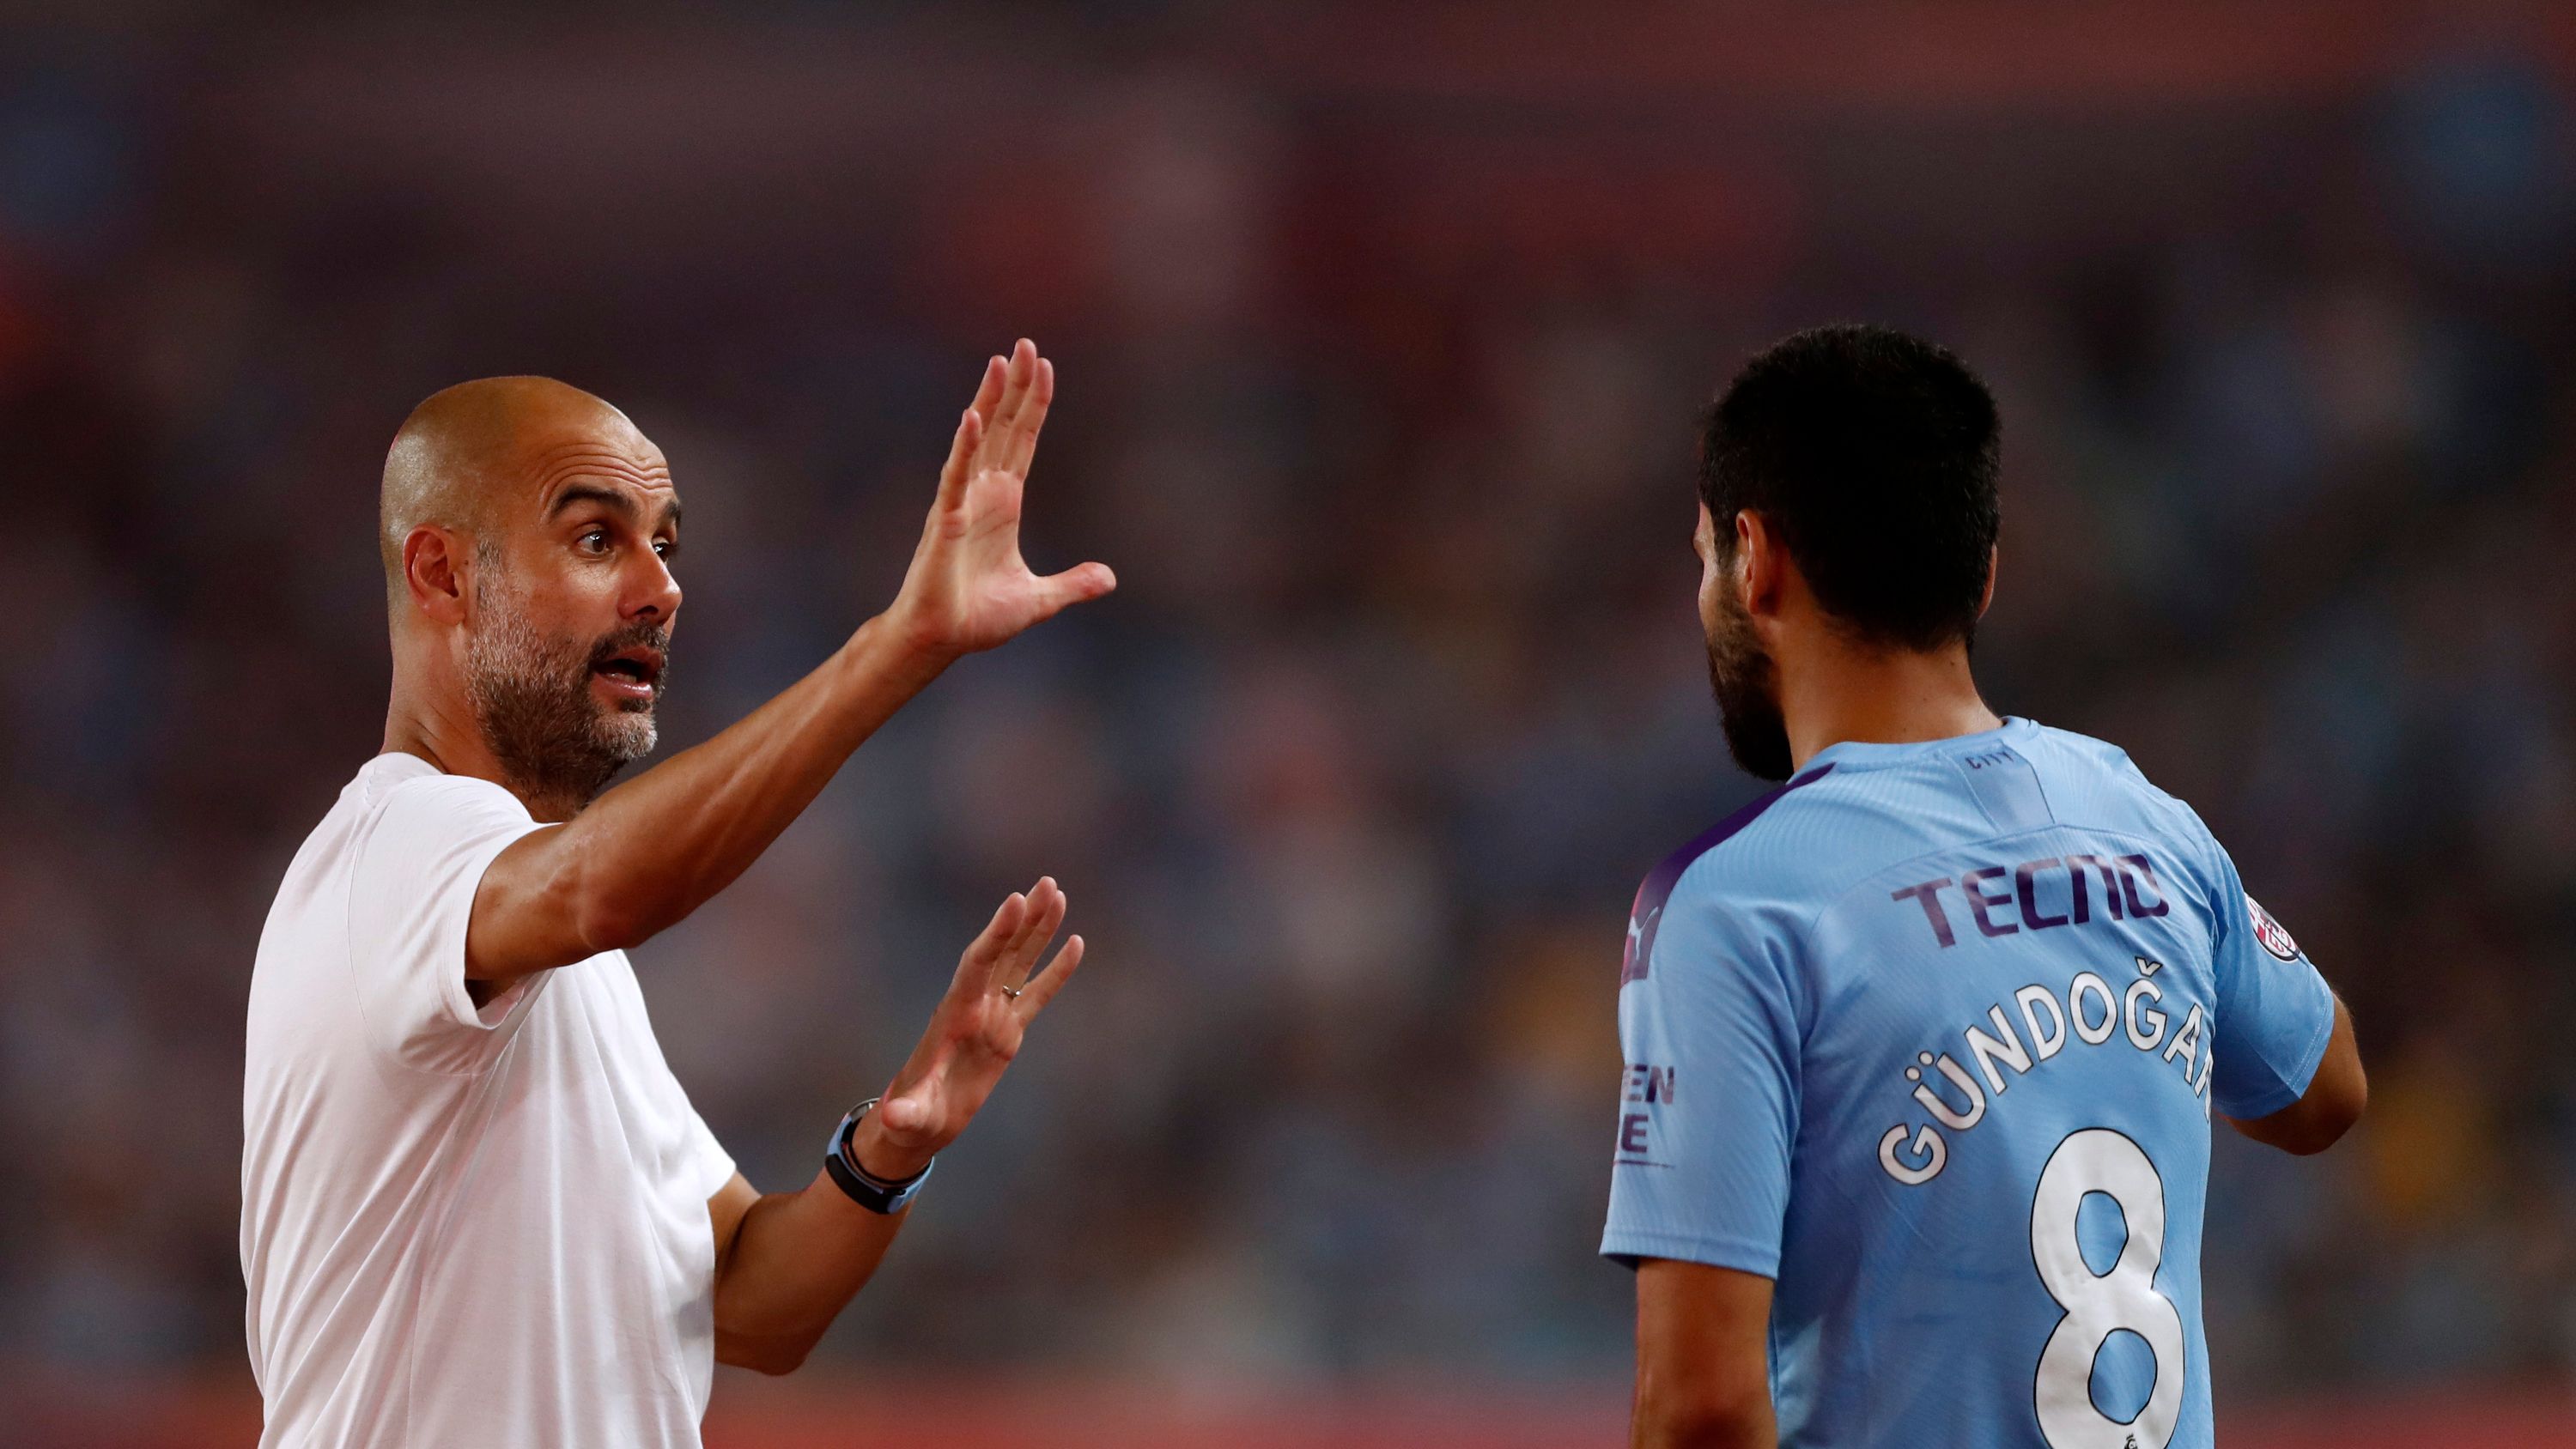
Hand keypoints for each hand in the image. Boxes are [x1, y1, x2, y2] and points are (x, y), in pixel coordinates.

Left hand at [847, 877, 1086, 1180]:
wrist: (920, 1121)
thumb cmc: (913, 1117)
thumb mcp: (910, 1117)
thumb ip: (905, 1114)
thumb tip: (893, 1119)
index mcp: (955, 1014)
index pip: (978, 964)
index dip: (997, 933)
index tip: (1015, 901)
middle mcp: (975, 1006)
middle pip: (1002, 952)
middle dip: (1023, 918)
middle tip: (1046, 883)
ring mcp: (993, 1016)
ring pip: (1020, 963)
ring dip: (1038, 930)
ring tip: (1056, 895)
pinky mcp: (1008, 1031)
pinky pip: (1037, 994)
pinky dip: (1056, 971)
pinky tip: (1075, 944)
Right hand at [885, 340, 1116, 661]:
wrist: (941, 640)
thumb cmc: (977, 618)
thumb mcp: (1040, 599)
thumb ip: (1073, 585)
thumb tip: (1108, 579)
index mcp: (1003, 503)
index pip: (1022, 441)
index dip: (1034, 405)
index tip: (1045, 366)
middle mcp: (981, 493)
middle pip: (1002, 427)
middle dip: (1015, 386)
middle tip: (1025, 343)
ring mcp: (961, 502)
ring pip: (978, 440)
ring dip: (989, 400)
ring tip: (1000, 361)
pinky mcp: (944, 520)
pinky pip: (955, 476)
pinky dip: (964, 447)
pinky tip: (972, 417)